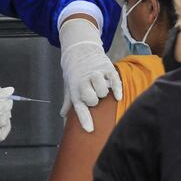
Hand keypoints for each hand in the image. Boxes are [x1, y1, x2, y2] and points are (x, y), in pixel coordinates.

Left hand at [59, 18, 122, 132]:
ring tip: (101, 89)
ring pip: (103, 91)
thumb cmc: (75, 72)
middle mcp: (85, 81)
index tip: (90, 129)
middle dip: (94, 101)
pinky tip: (117, 96)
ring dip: (103, 93)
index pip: (79, 106)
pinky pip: (115, 81)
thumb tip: (62, 116)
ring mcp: (97, 74)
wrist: (80, 50)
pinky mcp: (107, 69)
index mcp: (75, 88)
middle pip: (92, 99)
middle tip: (94, 98)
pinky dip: (117, 90)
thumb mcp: (69, 86)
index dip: (84, 119)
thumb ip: (68, 102)